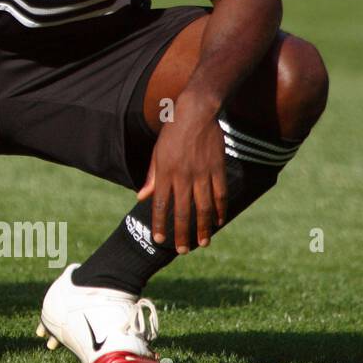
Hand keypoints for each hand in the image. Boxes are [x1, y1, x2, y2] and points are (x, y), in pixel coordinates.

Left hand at [136, 95, 226, 252]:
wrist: (196, 113)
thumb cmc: (172, 133)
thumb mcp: (156, 153)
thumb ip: (151, 177)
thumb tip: (142, 198)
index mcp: (165, 172)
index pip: (160, 205)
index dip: (159, 224)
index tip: (158, 240)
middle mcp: (183, 176)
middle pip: (183, 211)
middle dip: (182, 233)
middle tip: (182, 250)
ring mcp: (203, 174)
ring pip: (203, 207)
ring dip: (203, 228)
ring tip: (202, 243)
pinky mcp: (218, 169)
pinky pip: (220, 195)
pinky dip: (219, 210)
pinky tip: (218, 222)